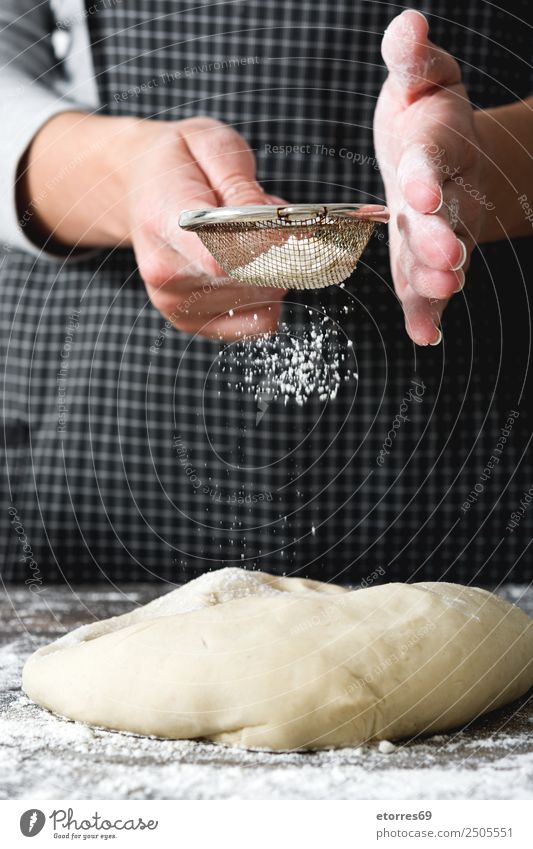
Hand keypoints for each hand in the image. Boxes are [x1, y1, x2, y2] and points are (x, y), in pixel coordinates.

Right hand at [127, 116, 284, 339]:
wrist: (136, 187)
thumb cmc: (178, 163)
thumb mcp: (211, 145)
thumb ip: (241, 186)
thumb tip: (272, 224)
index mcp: (163, 221)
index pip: (220, 256)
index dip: (267, 247)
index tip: (290, 228)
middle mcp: (164, 272)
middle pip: (249, 280)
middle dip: (280, 252)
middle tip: (267, 221)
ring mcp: (175, 303)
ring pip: (262, 300)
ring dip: (274, 269)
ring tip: (250, 240)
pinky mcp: (191, 322)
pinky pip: (258, 323)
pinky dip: (268, 296)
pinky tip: (251, 269)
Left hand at [374, 10, 482, 344]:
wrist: (439, 159)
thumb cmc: (422, 117)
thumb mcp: (420, 78)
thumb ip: (412, 58)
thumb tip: (407, 25)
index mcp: (437, 146)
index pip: (433, 159)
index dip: (429, 173)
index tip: (423, 190)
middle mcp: (444, 194)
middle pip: (447, 217)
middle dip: (444, 237)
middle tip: (447, 259)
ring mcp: (437, 231)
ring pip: (441, 258)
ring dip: (440, 278)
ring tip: (440, 294)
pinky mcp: (422, 260)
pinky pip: (426, 289)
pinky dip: (427, 312)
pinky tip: (424, 333)